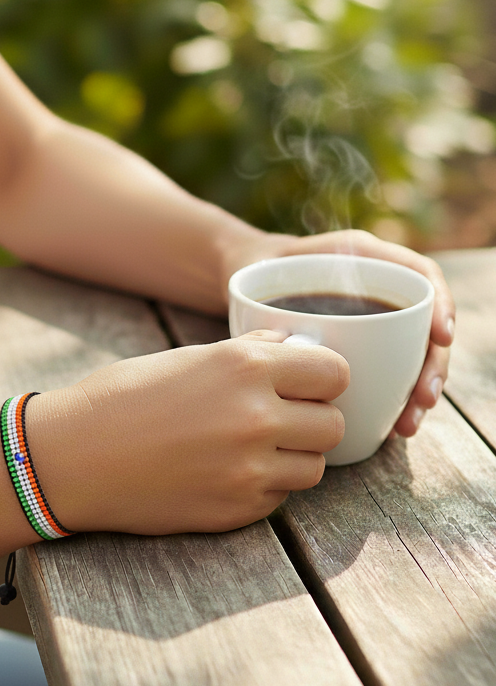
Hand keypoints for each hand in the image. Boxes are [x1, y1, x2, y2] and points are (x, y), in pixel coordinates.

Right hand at [29, 331, 347, 534]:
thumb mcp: (187, 358)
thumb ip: (248, 354)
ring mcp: (250, 469)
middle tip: (283, 417)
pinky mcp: (237, 509)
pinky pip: (281, 496)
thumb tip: (294, 349)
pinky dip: (266, 485)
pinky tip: (228, 471)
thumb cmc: (123, 397)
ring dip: (294, 455)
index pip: (334, 372)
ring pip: (315, 466)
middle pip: (333, 423)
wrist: (73, 455)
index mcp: (243, 366)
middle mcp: (256, 416)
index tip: (308, 382)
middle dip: (313, 418)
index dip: (323, 377)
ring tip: (255, 447)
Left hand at [223, 229, 453, 437]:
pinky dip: (394, 399)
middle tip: (422, 400)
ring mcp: (374, 318)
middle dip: (431, 364)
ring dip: (416, 390)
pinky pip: (391, 371)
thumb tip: (296, 342)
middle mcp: (377, 287)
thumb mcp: (263, 265)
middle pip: (422, 323)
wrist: (245, 278)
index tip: (440, 337)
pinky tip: (390, 427)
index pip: (419, 273)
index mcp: (363, 258)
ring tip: (407, 424)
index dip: (439, 303)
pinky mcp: (364, 347)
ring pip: (412, 353)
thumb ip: (276, 286)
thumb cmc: (256, 269)